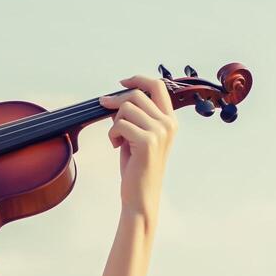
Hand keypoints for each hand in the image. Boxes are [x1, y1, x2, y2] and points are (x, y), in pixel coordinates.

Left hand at [98, 74, 176, 217]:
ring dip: (114, 122)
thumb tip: (116, 98)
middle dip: (116, 101)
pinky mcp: (147, 141)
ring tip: (117, 139)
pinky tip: (116, 146)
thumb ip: (136, 116)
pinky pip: (120, 124)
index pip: (157, 86)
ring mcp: (160, 132)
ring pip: (126, 108)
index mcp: (170, 121)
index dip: (138, 79)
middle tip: (104, 108)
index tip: (121, 82)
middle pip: (137, 95)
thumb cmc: (138, 167)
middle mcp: (168, 124)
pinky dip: (112, 134)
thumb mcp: (139, 136)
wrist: (140, 195)